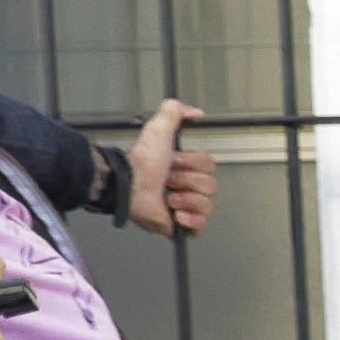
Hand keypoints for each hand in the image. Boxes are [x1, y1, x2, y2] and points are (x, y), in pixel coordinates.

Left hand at [121, 96, 217, 237]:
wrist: (129, 187)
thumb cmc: (141, 162)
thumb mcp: (157, 129)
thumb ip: (174, 113)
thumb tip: (196, 112)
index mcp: (183, 167)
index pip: (209, 166)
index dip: (193, 164)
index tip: (173, 161)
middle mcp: (184, 186)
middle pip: (210, 185)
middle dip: (188, 182)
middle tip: (168, 180)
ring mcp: (183, 207)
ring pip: (207, 205)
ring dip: (187, 199)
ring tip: (168, 198)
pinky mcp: (180, 226)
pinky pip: (200, 226)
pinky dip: (191, 220)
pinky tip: (176, 214)